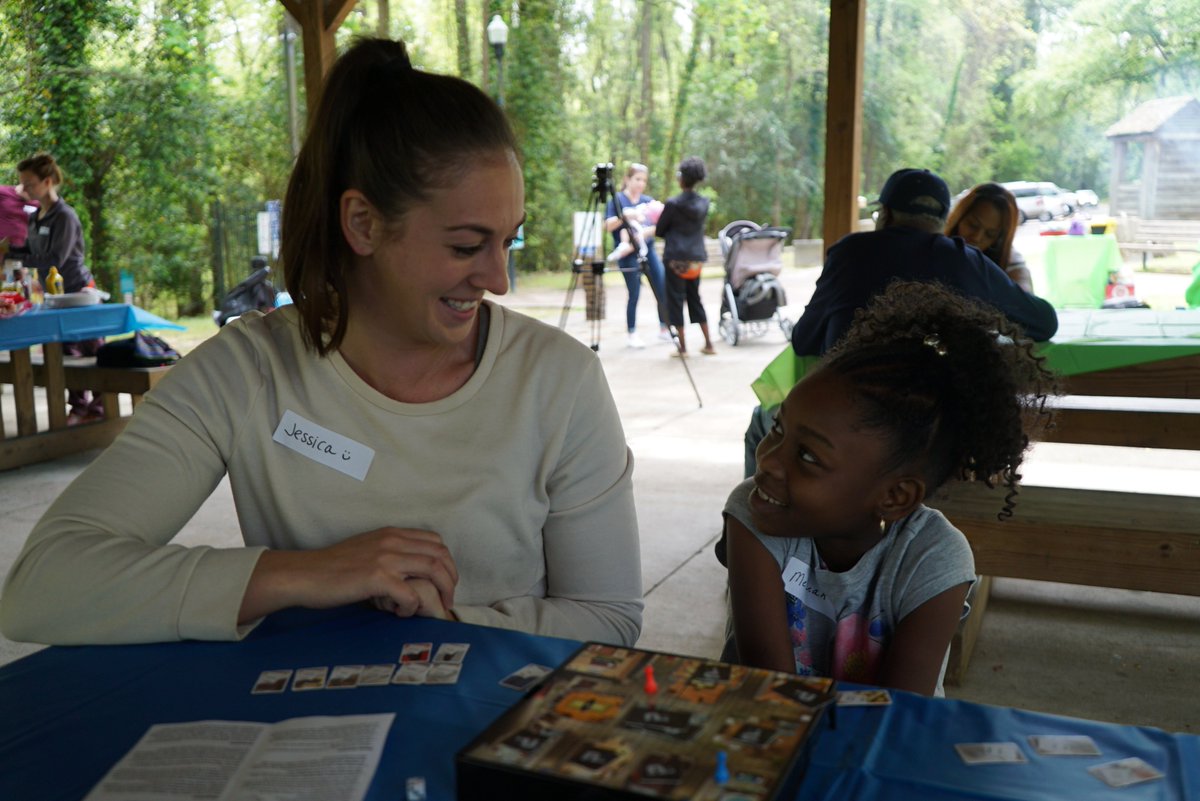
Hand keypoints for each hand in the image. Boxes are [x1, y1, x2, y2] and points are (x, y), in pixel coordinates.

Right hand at [240, 527, 458, 623]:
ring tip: (434, 608)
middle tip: (448, 598)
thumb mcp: (367, 550)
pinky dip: (412, 607)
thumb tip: (410, 573)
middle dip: (450, 578)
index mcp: (392, 533)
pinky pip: (411, 595)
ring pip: (433, 570)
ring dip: (440, 592)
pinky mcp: (376, 578)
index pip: (435, 541)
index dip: (447, 562)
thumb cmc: (333, 568)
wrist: (305, 574)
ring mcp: (386, 558)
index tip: (445, 581)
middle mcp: (392, 541)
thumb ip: (390, 554)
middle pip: (440, 555)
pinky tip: (399, 613)